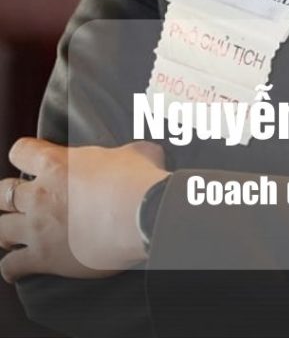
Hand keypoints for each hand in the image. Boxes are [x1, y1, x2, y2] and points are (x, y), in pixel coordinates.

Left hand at [0, 137, 168, 281]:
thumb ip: (126, 152)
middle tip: (21, 200)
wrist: (141, 215)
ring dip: (6, 230)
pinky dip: (10, 268)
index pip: (21, 151)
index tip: (30, 160)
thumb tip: (142, 153)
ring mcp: (38, 227)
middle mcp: (40, 194)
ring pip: (1, 229)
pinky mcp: (43, 257)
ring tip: (11, 234)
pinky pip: (11, 265)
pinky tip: (13, 269)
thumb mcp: (135, 152)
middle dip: (9, 196)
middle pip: (4, 192)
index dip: (25, 154)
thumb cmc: (138, 181)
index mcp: (57, 163)